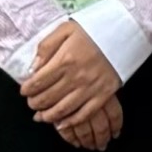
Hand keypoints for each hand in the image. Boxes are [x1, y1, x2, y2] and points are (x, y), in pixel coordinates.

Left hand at [23, 19, 125, 145]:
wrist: (126, 30)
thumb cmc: (95, 28)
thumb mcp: (66, 29)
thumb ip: (46, 46)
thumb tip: (34, 67)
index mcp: (65, 60)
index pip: (38, 82)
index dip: (27, 90)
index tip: (25, 91)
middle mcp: (76, 77)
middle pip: (47, 98)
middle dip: (35, 103)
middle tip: (32, 103)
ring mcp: (90, 88)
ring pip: (63, 110)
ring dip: (48, 116)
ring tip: (41, 116)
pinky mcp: (104, 94)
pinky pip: (84, 114)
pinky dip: (71, 122)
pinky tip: (62, 123)